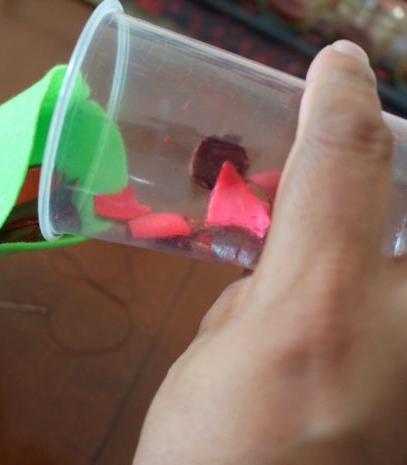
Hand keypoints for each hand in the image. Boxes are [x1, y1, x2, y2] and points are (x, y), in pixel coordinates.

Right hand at [134, 42, 406, 463]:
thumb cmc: (209, 459)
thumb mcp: (206, 363)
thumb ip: (251, 296)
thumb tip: (281, 263)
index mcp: (321, 306)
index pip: (344, 164)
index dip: (339, 101)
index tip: (334, 65)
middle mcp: (403, 325)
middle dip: (394, 161)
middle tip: (362, 152)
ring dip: (387, 228)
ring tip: (337, 256)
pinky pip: (404, 301)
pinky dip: (381, 283)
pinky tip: (357, 302)